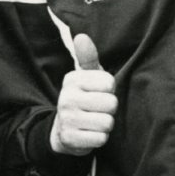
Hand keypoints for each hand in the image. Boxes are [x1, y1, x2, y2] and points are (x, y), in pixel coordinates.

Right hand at [51, 34, 116, 155]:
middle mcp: (66, 97)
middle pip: (111, 104)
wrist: (63, 130)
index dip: (109, 91)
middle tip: (97, 110)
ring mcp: (67, 119)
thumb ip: (88, 58)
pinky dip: (99, 138)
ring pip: (107, 122)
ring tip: (93, 121)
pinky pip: (100, 139)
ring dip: (105, 125)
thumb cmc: (83, 99)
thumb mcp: (86, 77)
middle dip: (109, 110)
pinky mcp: (70, 138)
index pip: (109, 83)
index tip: (97, 93)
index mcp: (72, 79)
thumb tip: (81, 36)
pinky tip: (89, 134)